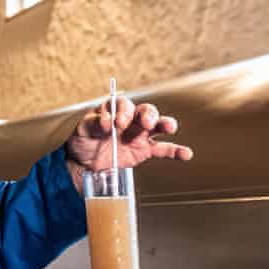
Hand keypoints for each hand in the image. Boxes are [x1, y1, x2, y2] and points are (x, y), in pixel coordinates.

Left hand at [65, 97, 192, 179]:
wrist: (83, 163)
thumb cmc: (82, 141)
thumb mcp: (82, 130)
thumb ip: (92, 123)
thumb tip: (106, 122)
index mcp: (115, 110)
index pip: (124, 105)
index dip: (123, 112)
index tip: (117, 124)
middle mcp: (130, 119)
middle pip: (145, 111)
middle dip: (147, 115)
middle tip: (145, 123)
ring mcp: (140, 135)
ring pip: (157, 125)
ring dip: (165, 124)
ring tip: (169, 127)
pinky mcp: (145, 151)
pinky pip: (163, 149)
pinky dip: (176, 151)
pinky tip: (186, 154)